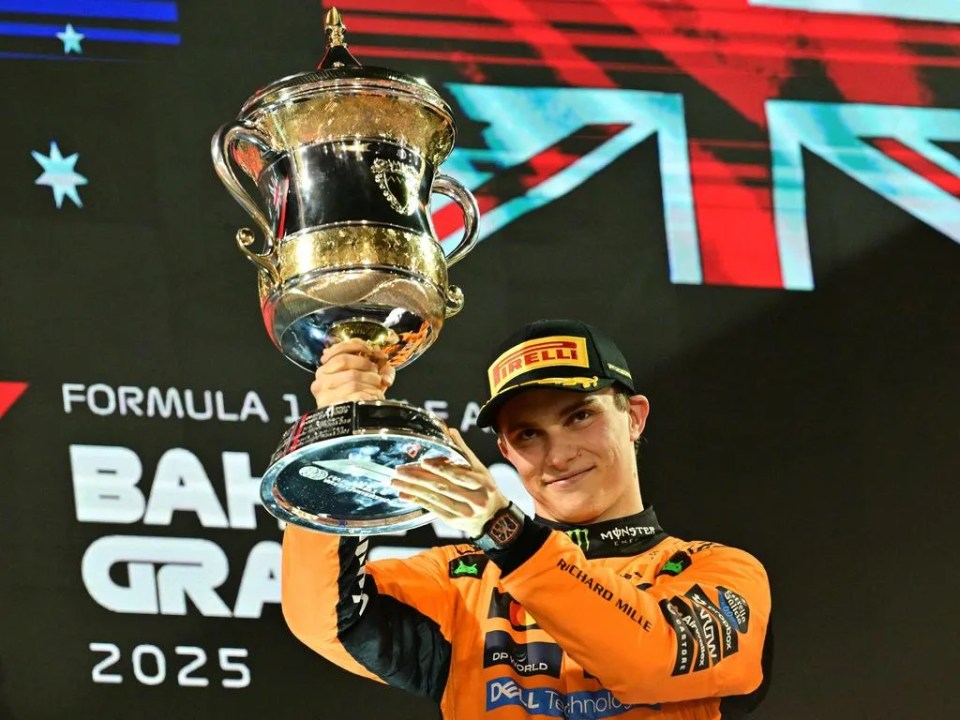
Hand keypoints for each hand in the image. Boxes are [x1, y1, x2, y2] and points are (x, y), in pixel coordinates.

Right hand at [310, 339, 396, 407]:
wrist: (356, 426)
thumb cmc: (360, 399)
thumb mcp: (366, 377)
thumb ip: (374, 363)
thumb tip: (381, 356)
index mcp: (325, 371)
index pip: (338, 351)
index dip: (357, 346)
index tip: (371, 350)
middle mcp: (321, 381)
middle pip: (344, 360)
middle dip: (365, 363)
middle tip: (375, 371)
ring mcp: (326, 395)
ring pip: (352, 377)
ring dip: (371, 380)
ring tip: (377, 386)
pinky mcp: (334, 408)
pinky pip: (356, 394)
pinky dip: (370, 393)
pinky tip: (374, 396)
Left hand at [391, 429, 509, 537]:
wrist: (494, 519)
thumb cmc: (485, 489)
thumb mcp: (481, 469)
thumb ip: (464, 452)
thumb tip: (450, 431)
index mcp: (482, 482)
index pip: (458, 474)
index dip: (440, 468)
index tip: (423, 461)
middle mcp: (474, 498)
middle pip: (443, 487)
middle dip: (419, 478)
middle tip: (400, 471)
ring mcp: (464, 512)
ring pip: (435, 498)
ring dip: (413, 489)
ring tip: (396, 482)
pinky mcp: (454, 521)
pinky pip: (433, 509)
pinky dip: (417, 501)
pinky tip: (404, 495)